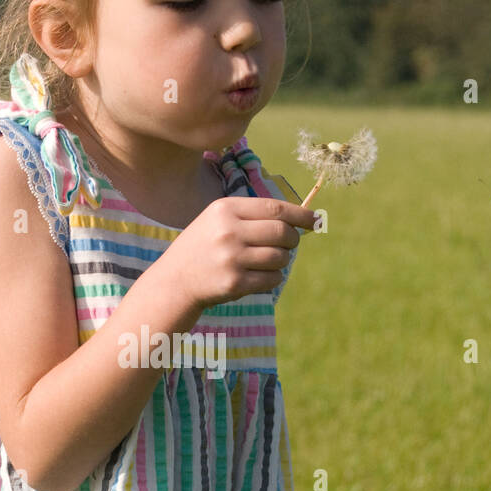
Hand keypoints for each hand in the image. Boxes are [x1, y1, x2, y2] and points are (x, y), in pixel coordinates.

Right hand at [164, 196, 317, 309]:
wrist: (174, 281)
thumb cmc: (204, 247)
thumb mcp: (218, 221)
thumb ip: (253, 216)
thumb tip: (300, 219)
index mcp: (225, 209)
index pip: (275, 208)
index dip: (301, 215)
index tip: (316, 220)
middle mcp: (228, 231)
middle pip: (282, 232)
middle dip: (293, 239)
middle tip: (289, 243)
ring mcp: (231, 258)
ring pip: (280, 257)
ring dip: (282, 260)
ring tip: (266, 261)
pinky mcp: (235, 282)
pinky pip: (272, 278)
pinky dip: (273, 278)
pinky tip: (258, 276)